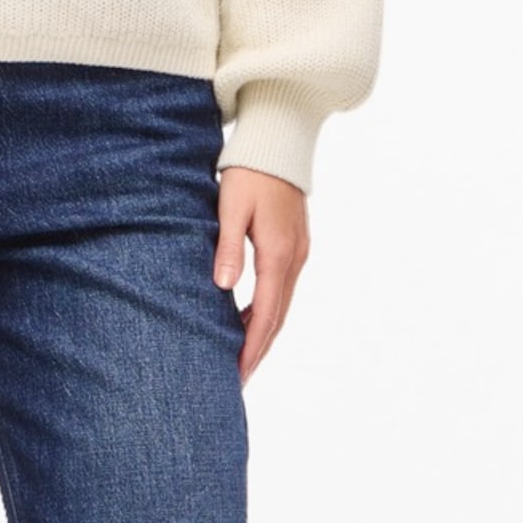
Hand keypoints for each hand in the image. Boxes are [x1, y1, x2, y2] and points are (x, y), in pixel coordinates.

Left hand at [214, 165, 308, 384]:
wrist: (278, 142)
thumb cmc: (248, 172)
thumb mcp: (230, 207)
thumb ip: (228, 248)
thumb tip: (224, 289)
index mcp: (278, 253)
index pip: (266, 313)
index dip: (251, 347)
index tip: (238, 373)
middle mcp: (294, 258)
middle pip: (278, 317)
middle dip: (258, 350)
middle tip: (238, 379)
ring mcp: (298, 252)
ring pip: (282, 304)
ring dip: (263, 332)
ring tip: (242, 358)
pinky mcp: (295, 245)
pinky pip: (282, 288)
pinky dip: (268, 311)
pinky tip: (249, 319)